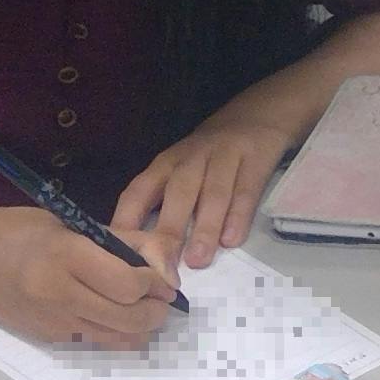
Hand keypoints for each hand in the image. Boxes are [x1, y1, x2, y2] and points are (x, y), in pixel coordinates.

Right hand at [0, 208, 184, 349]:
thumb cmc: (22, 233)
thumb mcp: (72, 223)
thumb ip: (121, 242)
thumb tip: (165, 268)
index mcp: (65, 256)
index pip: (127, 283)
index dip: (155, 284)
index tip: (163, 280)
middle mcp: (59, 293)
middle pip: (130, 318)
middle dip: (157, 311)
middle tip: (162, 299)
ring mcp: (55, 321)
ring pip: (120, 338)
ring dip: (143, 327)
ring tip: (145, 308)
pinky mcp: (52, 338)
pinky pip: (98, 339)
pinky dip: (116, 330)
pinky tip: (113, 312)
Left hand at [116, 106, 297, 266]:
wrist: (259, 114)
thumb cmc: (211, 154)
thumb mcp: (182, 168)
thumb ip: (166, 202)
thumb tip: (147, 252)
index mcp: (166, 164)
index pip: (139, 191)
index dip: (127, 220)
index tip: (121, 254)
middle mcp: (192, 158)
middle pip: (178, 192)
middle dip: (168, 228)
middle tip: (162, 264)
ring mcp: (225, 157)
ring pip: (213, 193)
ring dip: (204, 228)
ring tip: (198, 260)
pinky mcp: (256, 160)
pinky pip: (245, 191)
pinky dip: (238, 216)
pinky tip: (231, 241)